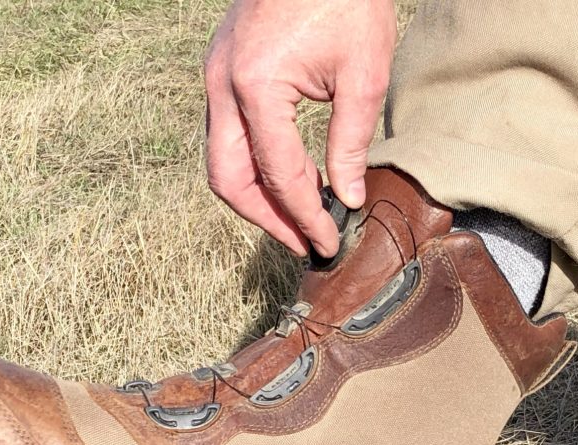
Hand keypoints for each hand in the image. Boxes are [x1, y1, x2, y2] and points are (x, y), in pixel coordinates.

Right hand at [204, 0, 395, 256]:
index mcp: (256, 87)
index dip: (305, 216)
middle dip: (266, 219)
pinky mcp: (220, 69)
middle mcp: (222, 86)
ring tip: (294, 217)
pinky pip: (225, 134)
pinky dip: (250, 164)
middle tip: (303, 241)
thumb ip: (350, 143)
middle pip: (228, 180)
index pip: (279, 175)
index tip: (327, 242)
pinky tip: (284, 175)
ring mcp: (213, 75)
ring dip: (255, 196)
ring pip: (220, 161)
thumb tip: (348, 197)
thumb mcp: (363, 73)